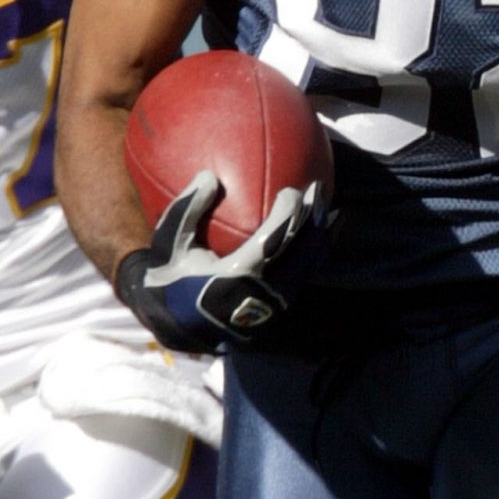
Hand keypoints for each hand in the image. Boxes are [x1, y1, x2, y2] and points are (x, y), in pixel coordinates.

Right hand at [114, 170, 333, 354]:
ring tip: (329, 206)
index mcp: (230, 280)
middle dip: (310, 222)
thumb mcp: (169, 244)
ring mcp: (270, 306)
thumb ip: (187, 210)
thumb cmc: (170, 276)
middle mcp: (256, 296)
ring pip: (304, 269)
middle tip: (318, 189)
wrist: (174, 323)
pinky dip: (315, 254)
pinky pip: (302, 278)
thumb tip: (208, 175)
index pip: (267, 245)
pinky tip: (323, 232)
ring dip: (319, 236)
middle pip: (295, 256)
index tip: (292, 191)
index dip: (284, 219)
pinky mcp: (276, 310)